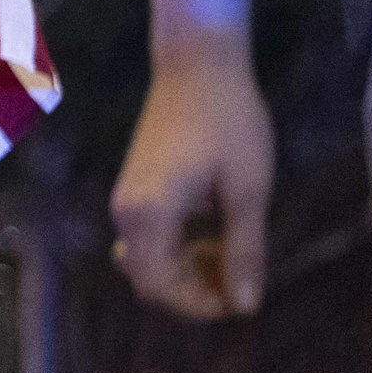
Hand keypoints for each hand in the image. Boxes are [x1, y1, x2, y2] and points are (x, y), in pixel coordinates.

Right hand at [111, 34, 272, 318]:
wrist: (196, 66)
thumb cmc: (228, 123)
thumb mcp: (247, 189)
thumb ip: (244, 250)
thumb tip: (245, 306)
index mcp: (148, 215)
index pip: (160, 286)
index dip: (199, 305)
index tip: (241, 300)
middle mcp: (125, 213)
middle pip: (148, 280)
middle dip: (193, 292)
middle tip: (240, 279)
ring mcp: (124, 201)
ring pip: (147, 262)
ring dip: (185, 272)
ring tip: (229, 254)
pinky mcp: (132, 191)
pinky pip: (146, 240)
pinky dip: (176, 250)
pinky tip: (209, 233)